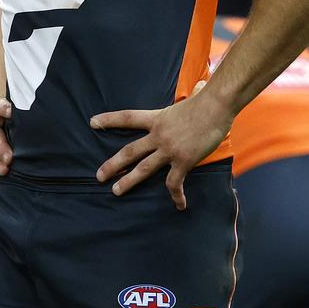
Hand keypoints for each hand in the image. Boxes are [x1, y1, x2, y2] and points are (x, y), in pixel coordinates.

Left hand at [91, 92, 231, 209]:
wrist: (216, 106)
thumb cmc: (204, 102)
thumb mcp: (181, 105)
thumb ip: (174, 114)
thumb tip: (184, 103)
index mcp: (156, 118)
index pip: (127, 118)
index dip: (109, 120)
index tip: (92, 122)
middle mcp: (158, 134)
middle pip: (129, 151)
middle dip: (112, 164)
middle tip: (99, 175)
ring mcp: (169, 149)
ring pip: (143, 168)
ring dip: (128, 181)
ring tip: (116, 191)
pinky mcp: (183, 160)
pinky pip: (175, 183)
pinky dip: (177, 196)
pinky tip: (180, 205)